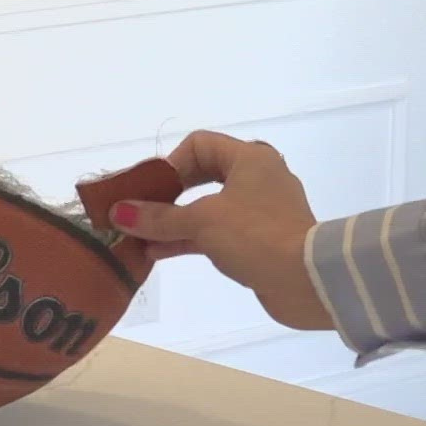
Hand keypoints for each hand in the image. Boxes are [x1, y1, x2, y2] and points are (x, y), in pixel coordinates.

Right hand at [110, 130, 331, 331]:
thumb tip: (118, 212)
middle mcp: (258, 178)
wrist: (308, 280)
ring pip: (207, 206)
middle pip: (201, 175)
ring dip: (174, 220)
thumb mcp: (200, 221)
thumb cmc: (255, 235)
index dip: (170, 164)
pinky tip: (159, 251)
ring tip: (141, 236)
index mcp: (250, 159)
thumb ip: (157, 217)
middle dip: (167, 194)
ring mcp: (260, 210)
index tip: (151, 190)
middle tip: (141, 210)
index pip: (198, 145)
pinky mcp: (260, 239)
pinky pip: (216, 230)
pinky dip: (189, 237)